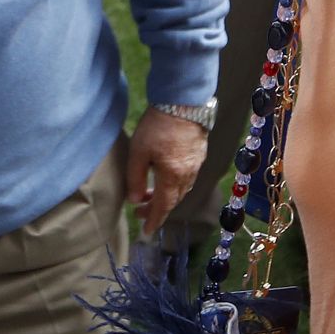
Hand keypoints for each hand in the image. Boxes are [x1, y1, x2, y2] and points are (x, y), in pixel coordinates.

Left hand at [128, 110, 208, 236]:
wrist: (184, 102)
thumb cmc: (157, 126)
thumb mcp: (138, 152)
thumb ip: (135, 178)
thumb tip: (134, 200)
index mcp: (173, 177)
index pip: (163, 206)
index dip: (154, 219)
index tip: (146, 231)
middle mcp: (188, 174)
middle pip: (174, 200)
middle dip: (157, 209)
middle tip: (140, 211)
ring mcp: (197, 164)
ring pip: (182, 189)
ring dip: (166, 196)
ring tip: (148, 194)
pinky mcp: (200, 153)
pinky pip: (188, 177)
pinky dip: (175, 184)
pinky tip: (165, 177)